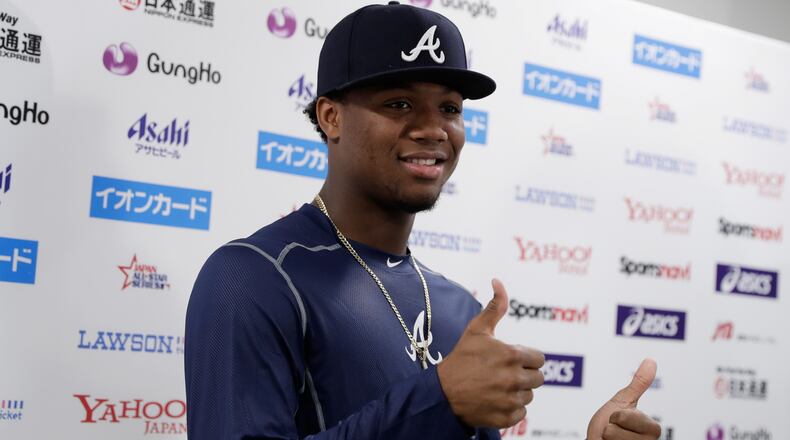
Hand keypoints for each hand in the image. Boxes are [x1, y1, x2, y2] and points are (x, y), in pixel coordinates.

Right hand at [437, 279, 544, 427]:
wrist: (441, 393)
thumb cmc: (461, 358)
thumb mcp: (477, 330)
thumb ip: (494, 307)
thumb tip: (498, 281)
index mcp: (512, 355)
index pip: (539, 359)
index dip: (525, 357)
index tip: (510, 359)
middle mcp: (515, 378)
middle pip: (537, 378)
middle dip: (524, 374)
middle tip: (503, 373)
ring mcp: (511, 400)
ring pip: (529, 395)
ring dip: (517, 391)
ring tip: (496, 386)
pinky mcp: (506, 417)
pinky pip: (521, 413)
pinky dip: (510, 408)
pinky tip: (495, 400)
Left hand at [586, 359, 661, 439]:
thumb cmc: (607, 426)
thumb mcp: (623, 402)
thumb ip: (638, 385)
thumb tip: (651, 360)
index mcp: (652, 430)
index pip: (632, 418)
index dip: (619, 416)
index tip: (620, 420)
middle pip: (617, 431)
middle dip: (610, 429)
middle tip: (613, 432)